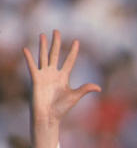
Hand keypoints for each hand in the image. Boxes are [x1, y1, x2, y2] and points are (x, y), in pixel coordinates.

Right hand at [23, 31, 100, 147]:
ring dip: (42, 46)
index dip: (73, 51)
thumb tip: (99, 87)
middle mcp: (54, 74)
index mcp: (64, 77)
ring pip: (43, 57)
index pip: (69, 61)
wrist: (49, 117)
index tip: (77, 41)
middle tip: (56, 31)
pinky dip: (29, 58)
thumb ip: (85, 89)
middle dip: (56, 43)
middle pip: (55, 54)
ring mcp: (44, 76)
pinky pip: (32, 67)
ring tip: (42, 35)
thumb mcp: (75, 96)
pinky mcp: (36, 79)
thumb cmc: (62, 108)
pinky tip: (26, 49)